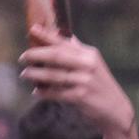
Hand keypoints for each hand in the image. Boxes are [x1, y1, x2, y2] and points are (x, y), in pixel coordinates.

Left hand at [18, 28, 134, 135]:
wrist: (115, 109)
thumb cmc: (100, 85)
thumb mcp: (94, 64)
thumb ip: (79, 51)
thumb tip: (67, 37)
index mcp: (89, 54)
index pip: (64, 41)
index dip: (47, 35)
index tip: (32, 29)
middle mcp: (87, 65)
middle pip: (56, 56)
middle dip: (36, 55)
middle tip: (23, 57)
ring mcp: (84, 81)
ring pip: (54, 75)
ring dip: (36, 75)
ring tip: (24, 74)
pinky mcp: (80, 96)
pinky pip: (56, 93)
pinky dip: (45, 92)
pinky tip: (36, 92)